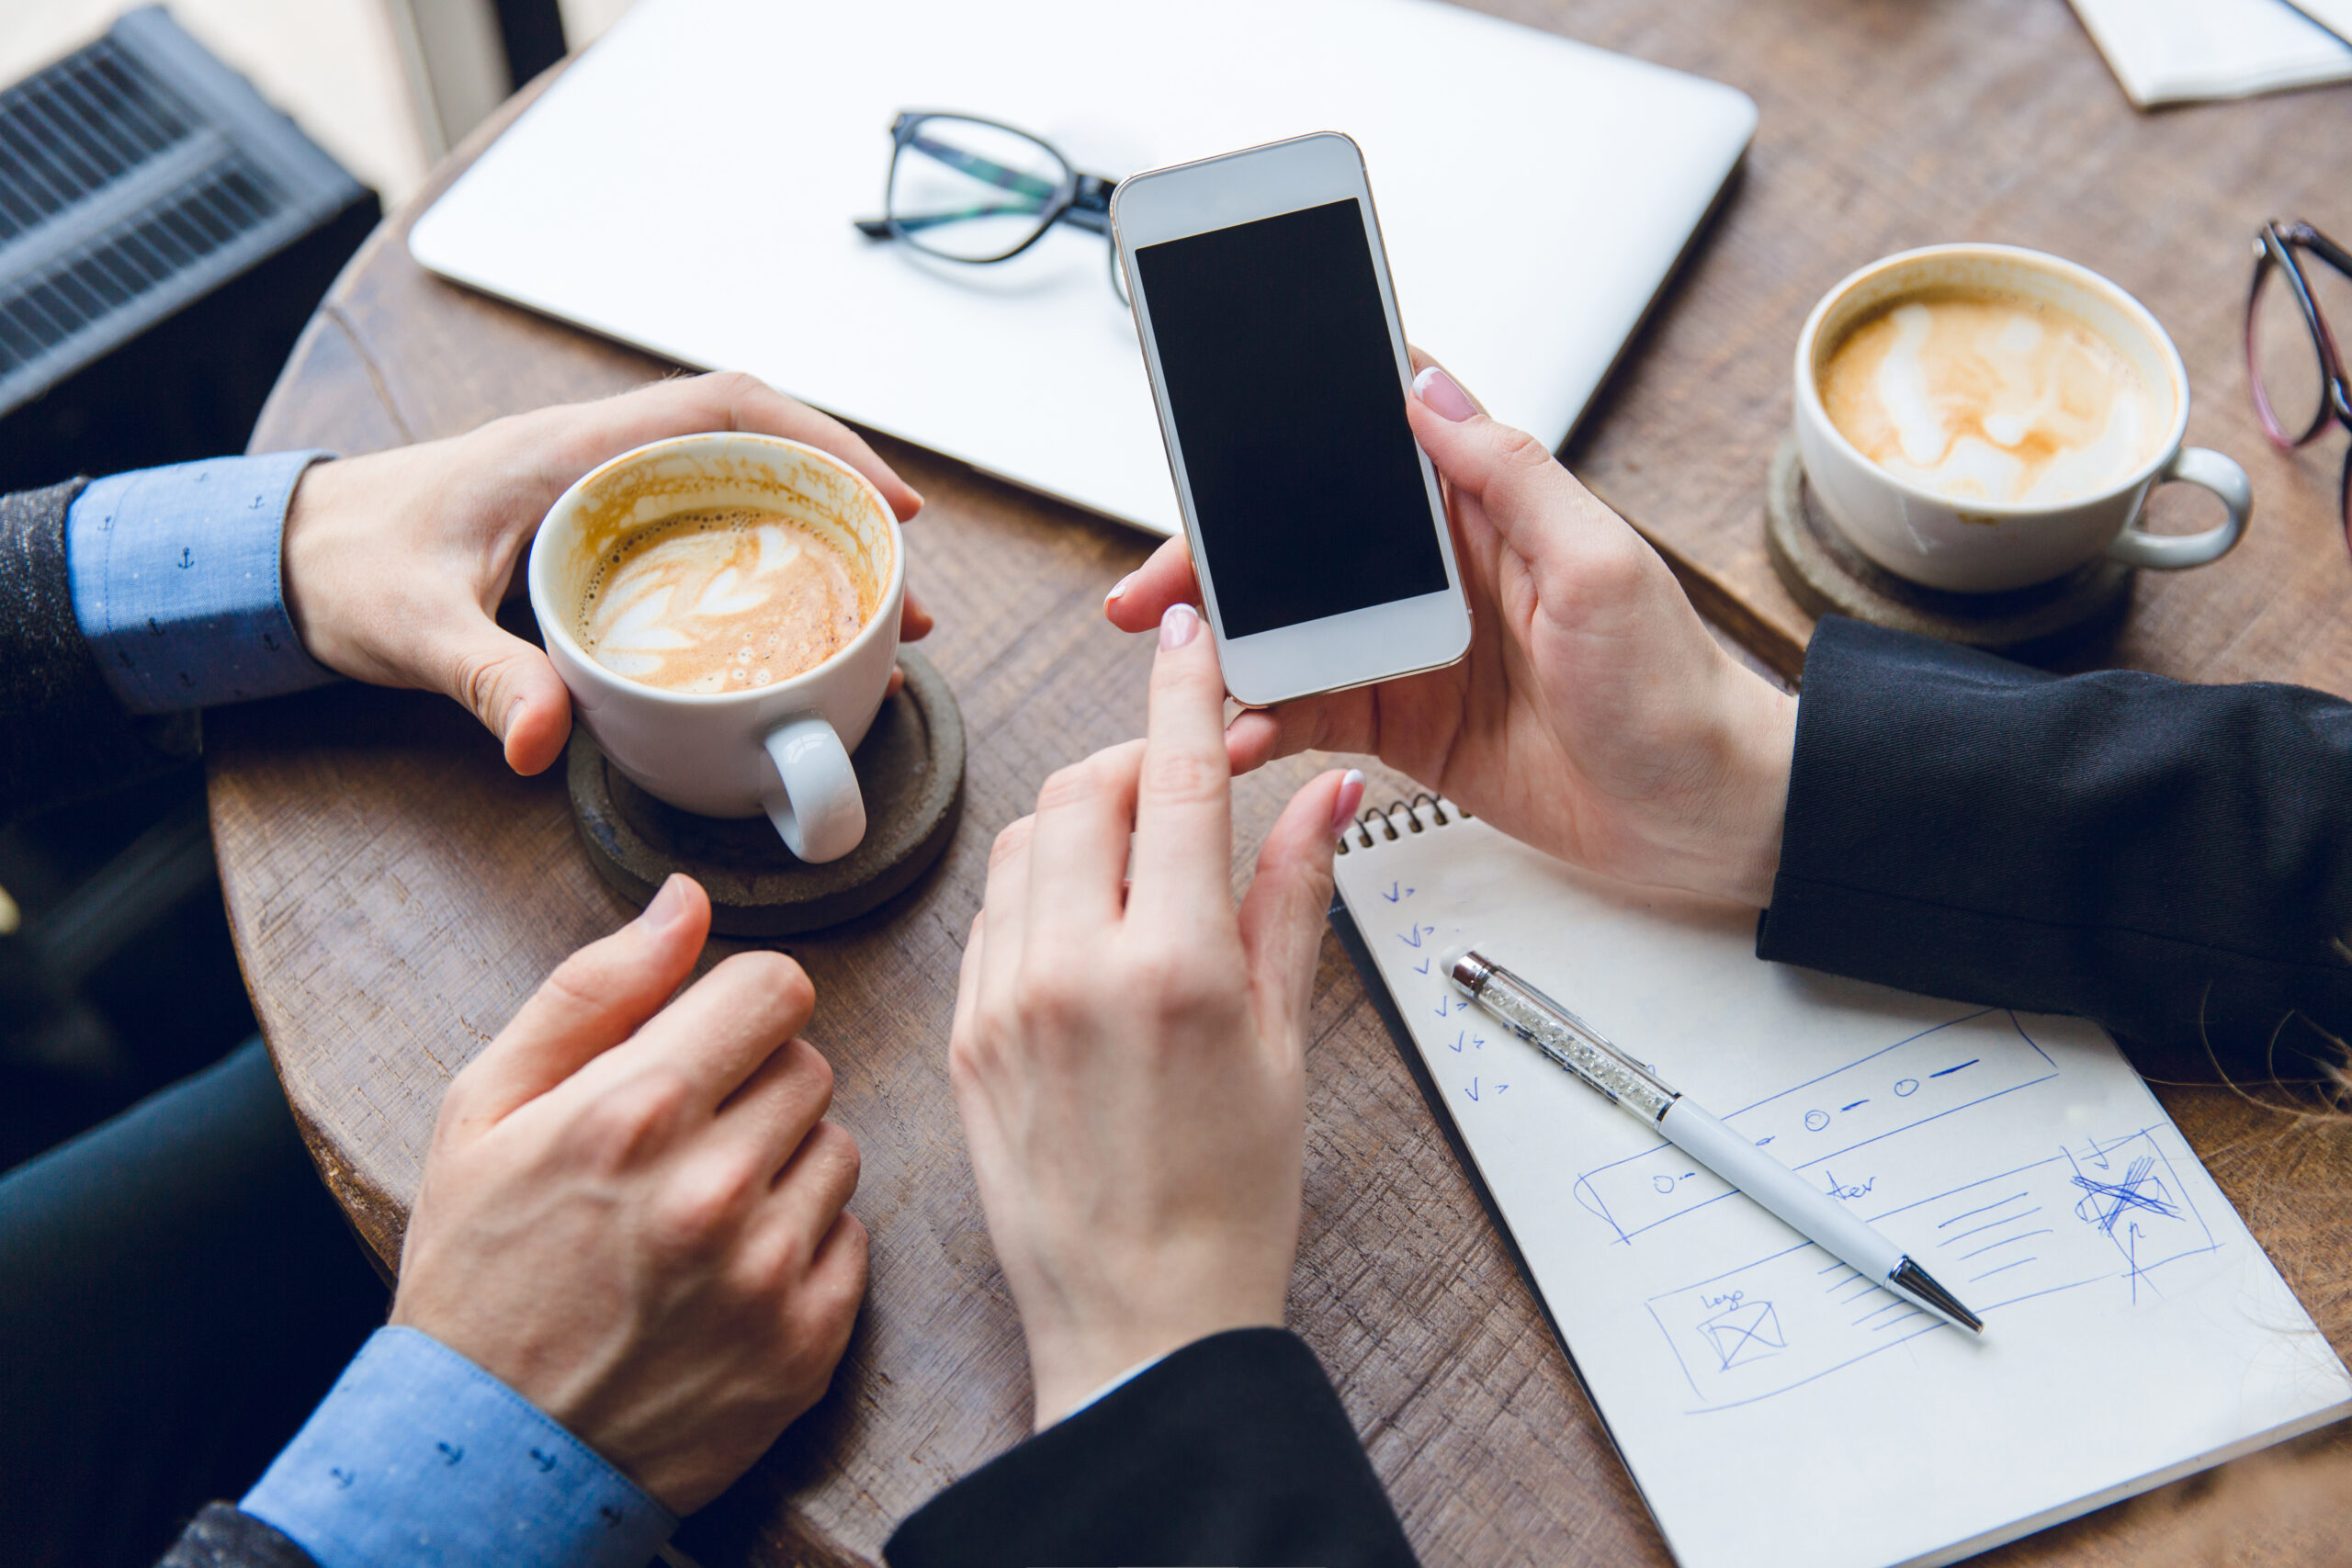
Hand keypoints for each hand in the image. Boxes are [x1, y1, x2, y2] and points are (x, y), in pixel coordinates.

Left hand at [281, 371, 933, 775]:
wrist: (288, 555)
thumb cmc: (347, 564)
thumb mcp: (411, 625)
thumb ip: (483, 676)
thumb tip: (542, 742)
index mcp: (574, 450)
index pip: (725, 410)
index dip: (821, 443)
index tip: (886, 500)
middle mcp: (605, 459)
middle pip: (761, 453)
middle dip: (849, 511)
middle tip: (904, 593)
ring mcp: (609, 496)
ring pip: (745, 494)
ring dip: (820, 545)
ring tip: (878, 620)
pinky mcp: (604, 537)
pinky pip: (712, 532)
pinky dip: (772, 567)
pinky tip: (799, 626)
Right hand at [389, 875, 866, 1513]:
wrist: (481, 1453)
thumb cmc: (475, 1273)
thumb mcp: (484, 1110)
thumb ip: (593, 992)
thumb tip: (683, 904)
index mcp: (637, 1110)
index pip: (777, 988)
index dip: (744, 1005)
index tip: (713, 1039)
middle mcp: (715, 1187)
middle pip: (810, 1064)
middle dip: (757, 1085)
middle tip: (687, 1140)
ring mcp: (768, 1271)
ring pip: (838, 1149)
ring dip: (785, 1165)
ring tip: (702, 1211)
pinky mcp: (806, 1342)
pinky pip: (852, 1239)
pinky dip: (805, 1246)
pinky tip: (727, 1272)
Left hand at [950, 602, 1366, 1427]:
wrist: (1140, 1322)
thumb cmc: (1227, 1204)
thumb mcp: (1285, 1042)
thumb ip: (1292, 898)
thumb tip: (1323, 797)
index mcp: (1172, 967)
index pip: (1174, 777)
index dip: (1185, 688)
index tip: (1188, 636)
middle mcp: (1072, 971)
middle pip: (1083, 791)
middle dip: (1137, 763)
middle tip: (1188, 782)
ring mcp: (1003, 1002)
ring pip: (1025, 843)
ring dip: (1083, 821)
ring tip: (1141, 862)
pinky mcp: (964, 1035)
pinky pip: (992, 915)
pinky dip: (1039, 889)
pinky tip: (1087, 928)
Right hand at [1105, 354, 1796, 906]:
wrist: (1707, 816)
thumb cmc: (1677, 688)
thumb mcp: (1598, 566)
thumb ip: (1509, 477)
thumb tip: (1428, 391)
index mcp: (1480, 511)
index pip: (1364, 448)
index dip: (1283, 440)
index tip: (1209, 447)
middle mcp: (1434, 573)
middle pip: (1296, 547)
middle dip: (1214, 564)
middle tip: (1152, 594)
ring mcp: (1410, 650)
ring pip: (1287, 632)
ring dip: (1225, 650)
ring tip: (1176, 675)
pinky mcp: (1403, 724)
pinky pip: (1309, 713)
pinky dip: (1260, 725)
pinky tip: (1233, 738)